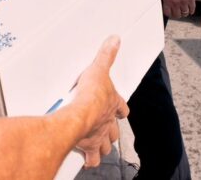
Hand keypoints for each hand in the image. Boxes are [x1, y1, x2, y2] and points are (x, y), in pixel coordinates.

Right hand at [69, 36, 128, 167]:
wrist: (79, 115)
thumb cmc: (90, 96)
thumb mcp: (99, 69)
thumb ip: (106, 55)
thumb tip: (115, 41)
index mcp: (112, 105)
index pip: (121, 108)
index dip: (121, 109)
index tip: (120, 110)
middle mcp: (108, 123)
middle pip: (114, 131)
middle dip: (111, 131)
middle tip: (105, 129)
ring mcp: (99, 136)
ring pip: (106, 146)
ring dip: (103, 146)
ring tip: (97, 145)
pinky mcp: (88, 147)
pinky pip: (92, 158)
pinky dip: (90, 159)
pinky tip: (85, 159)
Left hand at [162, 0, 195, 18]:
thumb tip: (167, 3)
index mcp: (168, 0)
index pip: (167, 13)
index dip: (169, 13)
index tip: (170, 13)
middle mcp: (175, 3)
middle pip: (177, 15)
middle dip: (177, 14)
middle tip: (177, 12)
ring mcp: (184, 2)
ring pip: (184, 13)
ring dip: (184, 12)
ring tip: (184, 10)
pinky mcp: (191, 0)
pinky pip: (192, 10)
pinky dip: (191, 10)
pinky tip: (190, 8)